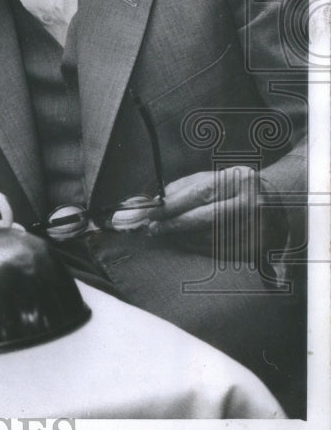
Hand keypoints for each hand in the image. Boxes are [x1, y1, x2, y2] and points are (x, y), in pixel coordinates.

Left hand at [147, 166, 262, 242]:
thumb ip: (184, 186)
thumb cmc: (234, 189)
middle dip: (175, 223)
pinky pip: (219, 251)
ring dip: (182, 237)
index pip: (201, 192)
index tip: (153, 211)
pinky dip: (197, 247)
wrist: (276, 206)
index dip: (174, 204)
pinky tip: (184, 242)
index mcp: (241, 178)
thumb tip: (155, 201)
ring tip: (166, 234)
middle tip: (154, 227)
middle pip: (206, 217)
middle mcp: (253, 202)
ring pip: (210, 236)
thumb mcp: (214, 178)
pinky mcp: (257, 247)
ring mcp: (258, 227)